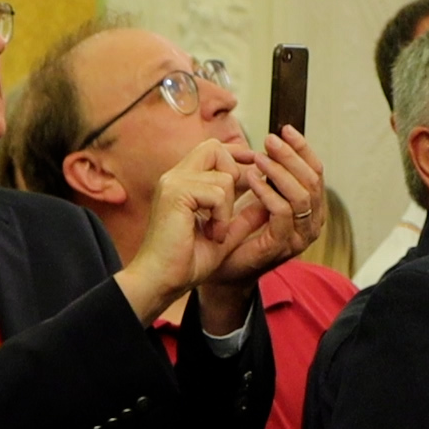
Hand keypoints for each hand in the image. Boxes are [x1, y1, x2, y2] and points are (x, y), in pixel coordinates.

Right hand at [114, 139, 244, 324]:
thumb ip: (243, 215)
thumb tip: (267, 199)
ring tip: (217, 231)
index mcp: (180, 184)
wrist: (161, 279)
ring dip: (229, 207)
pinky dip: (223, 216)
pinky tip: (212, 234)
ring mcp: (172, 183)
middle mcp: (173, 178)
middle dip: (234, 171)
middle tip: (232, 204)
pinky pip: (218, 192)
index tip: (252, 173)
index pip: (211, 151)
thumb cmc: (185, 262)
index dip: (235, 158)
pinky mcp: (175, 193)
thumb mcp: (224, 233)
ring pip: (224, 176)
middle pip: (214, 149)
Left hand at [207, 126, 326, 287]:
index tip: (285, 129)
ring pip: (301, 194)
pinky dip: (267, 193)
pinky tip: (252, 180)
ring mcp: (299, 236)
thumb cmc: (238, 236)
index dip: (302, 148)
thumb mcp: (256, 200)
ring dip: (280, 171)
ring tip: (260, 158)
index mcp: (310, 209)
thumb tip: (269, 147)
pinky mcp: (281, 245)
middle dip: (291, 155)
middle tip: (271, 139)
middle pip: (312, 179)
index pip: (315, 171)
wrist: (221, 272)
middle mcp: (312, 222)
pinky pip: (282, 213)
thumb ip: (267, 180)